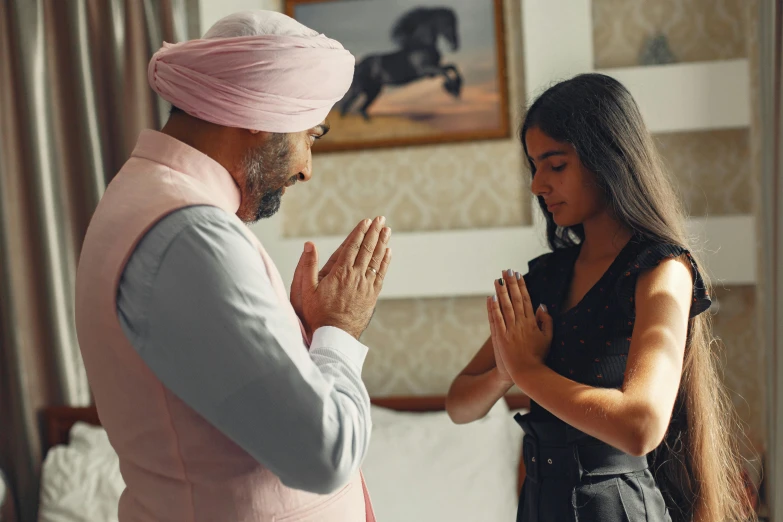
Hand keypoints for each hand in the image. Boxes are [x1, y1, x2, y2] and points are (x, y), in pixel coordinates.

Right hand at [298, 217, 391, 339]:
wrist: (335, 335)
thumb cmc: (318, 313)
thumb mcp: (306, 289)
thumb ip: (308, 265)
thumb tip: (309, 244)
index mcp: (340, 272)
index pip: (353, 246)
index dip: (360, 232)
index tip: (366, 221)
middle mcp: (356, 276)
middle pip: (368, 249)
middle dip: (374, 232)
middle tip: (381, 219)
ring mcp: (366, 285)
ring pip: (376, 260)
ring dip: (382, 243)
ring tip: (387, 231)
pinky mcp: (372, 295)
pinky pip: (381, 274)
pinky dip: (385, 262)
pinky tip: (388, 252)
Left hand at [487, 269, 552, 381]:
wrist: (527, 373)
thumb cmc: (538, 357)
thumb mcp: (548, 338)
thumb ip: (547, 321)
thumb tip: (541, 305)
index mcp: (532, 322)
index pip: (526, 299)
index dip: (522, 286)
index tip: (519, 274)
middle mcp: (520, 323)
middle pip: (514, 299)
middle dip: (510, 284)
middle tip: (507, 270)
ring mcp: (509, 330)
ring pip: (504, 306)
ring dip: (500, 292)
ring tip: (497, 279)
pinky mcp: (500, 337)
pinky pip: (496, 319)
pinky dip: (493, 307)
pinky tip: (490, 297)